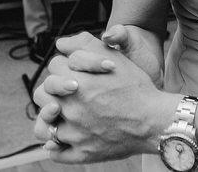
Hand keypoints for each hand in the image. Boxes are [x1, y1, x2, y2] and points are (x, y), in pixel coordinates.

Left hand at [33, 32, 174, 162]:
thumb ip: (85, 46)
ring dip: (49, 117)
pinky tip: (62, 139)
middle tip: (66, 92)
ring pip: (44, 125)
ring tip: (60, 113)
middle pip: (42, 95)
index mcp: (76, 83)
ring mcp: (74, 133)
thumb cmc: (136, 88)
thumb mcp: (114, 58)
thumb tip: (61, 44)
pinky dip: (55, 146)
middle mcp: (71, 108)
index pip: (53, 68)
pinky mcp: (81, 153)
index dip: (64, 66)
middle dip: (52, 90)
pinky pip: (56, 152)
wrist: (155, 120)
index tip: (74, 71)